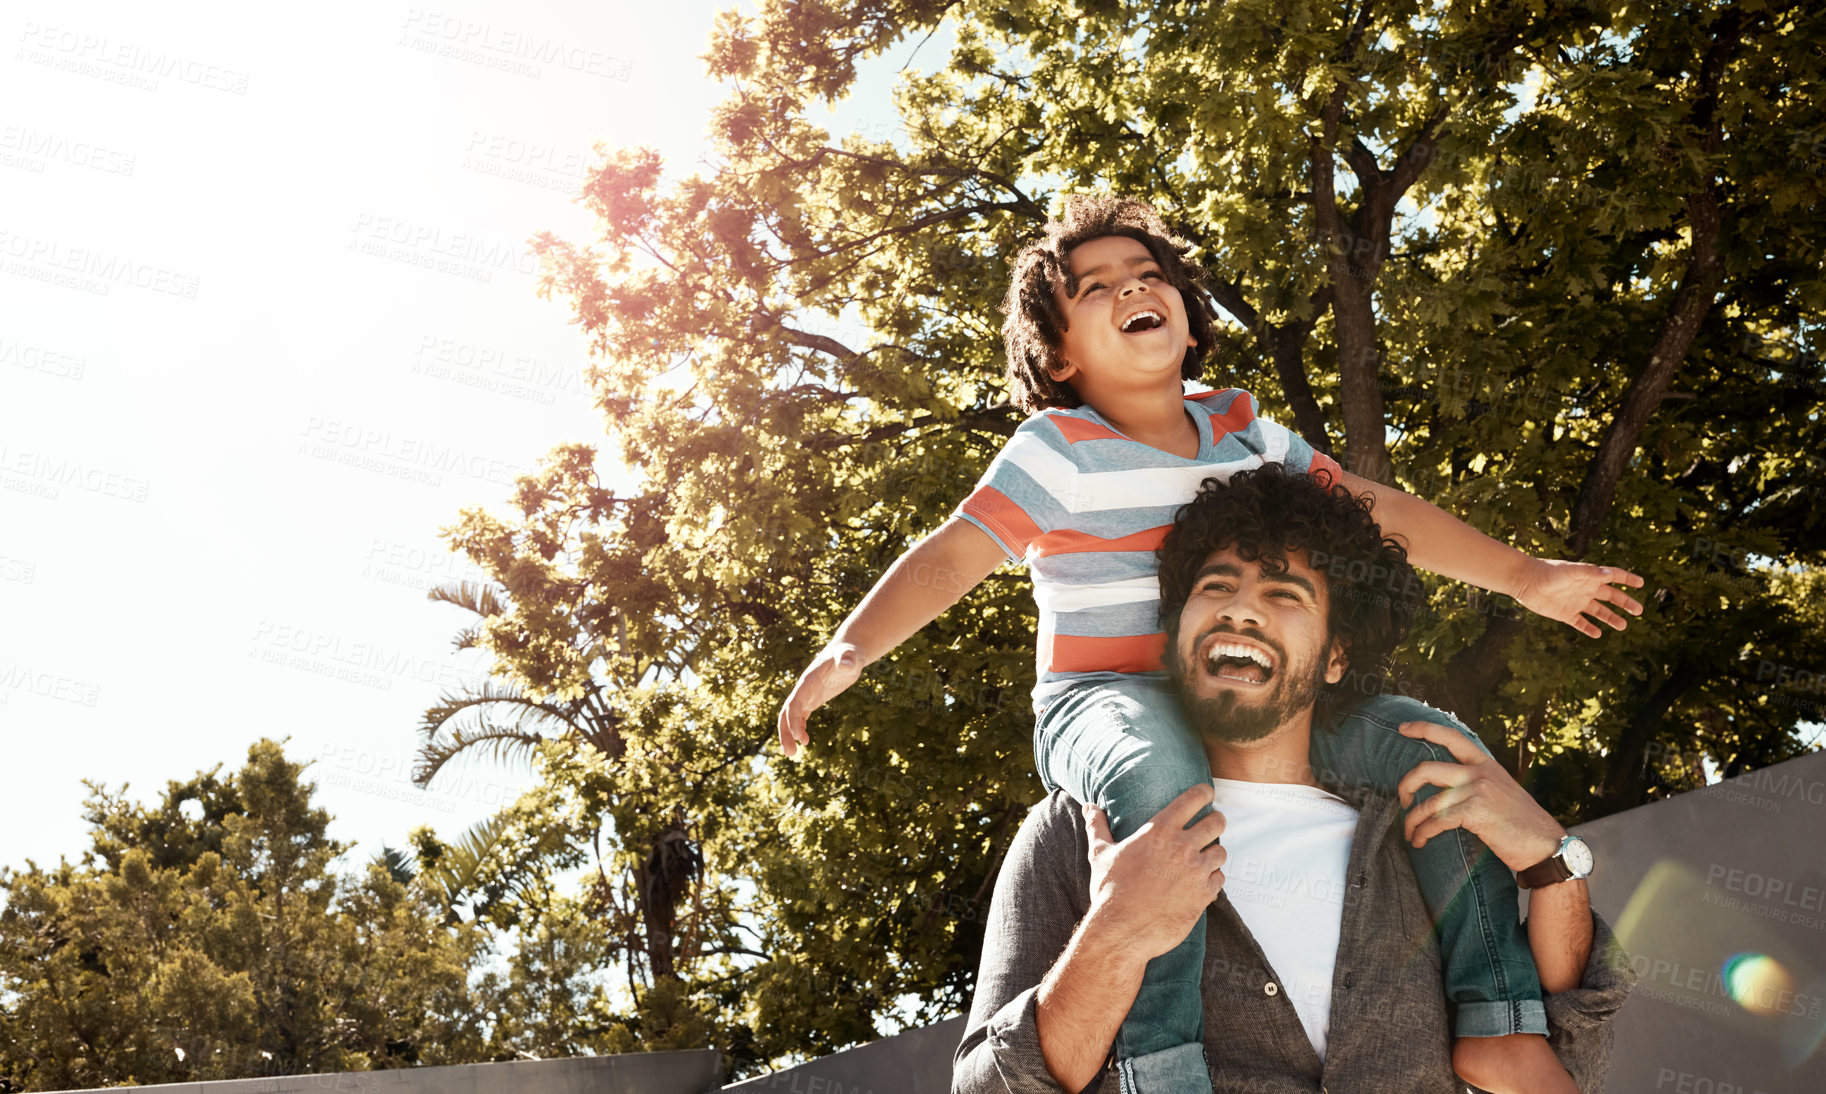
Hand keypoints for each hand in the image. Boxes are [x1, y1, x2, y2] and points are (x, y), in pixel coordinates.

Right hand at [777, 641, 863, 757]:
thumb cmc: (850, 654)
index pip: (795, 703)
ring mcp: (807, 694)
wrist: (848, 652)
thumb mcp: (851, 657)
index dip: (794, 721)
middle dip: (785, 733)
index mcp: (808, 681)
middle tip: (790, 754)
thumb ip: (848, 660)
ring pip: (790, 716)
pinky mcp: (813, 699)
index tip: (800, 738)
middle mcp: (803, 689)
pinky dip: (799, 729)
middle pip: (786, 712)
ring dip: (789, 734)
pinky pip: (800, 716)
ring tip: (793, 754)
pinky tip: (805, 741)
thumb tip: (847, 664)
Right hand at [1082, 784, 1226, 963]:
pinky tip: (1201, 883)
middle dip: (1216, 821)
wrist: (1121, 930)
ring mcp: (1196, 871)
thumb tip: (1089, 806)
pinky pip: (1219, 879)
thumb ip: (1097, 826)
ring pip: (1221, 852)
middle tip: (1211, 825)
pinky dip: (1213, 879)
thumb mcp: (1100, 854)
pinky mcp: (1203, 895)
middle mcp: (1182, 847)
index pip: (1193, 799)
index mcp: (1159, 830)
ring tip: (1205, 858)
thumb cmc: (1110, 890)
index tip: (1206, 793)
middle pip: (1216, 822)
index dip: (1204, 793)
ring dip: (1214, 853)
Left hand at [1394, 721, 1564, 871]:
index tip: (1403, 729)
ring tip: (1410, 834)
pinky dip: (1423, 833)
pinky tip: (1419, 841)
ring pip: (1428, 802)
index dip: (1424, 729)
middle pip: (1427, 769)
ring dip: (1412, 821)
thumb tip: (1446, 787)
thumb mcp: (1502, 791)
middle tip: (1402, 802)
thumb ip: (1478, 783)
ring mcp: (1478, 791)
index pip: (1452, 736)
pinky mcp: (1477, 813)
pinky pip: (1437, 821)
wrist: (1546, 846)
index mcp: (1487, 764)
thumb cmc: (1522, 824)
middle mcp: (1481, 773)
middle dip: (1406, 785)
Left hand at [1512, 557, 1644, 637]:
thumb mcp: (1570, 572)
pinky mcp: (1565, 614)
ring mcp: (1576, 602)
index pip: (1613, 576)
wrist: (1525, 582)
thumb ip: (1589, 572)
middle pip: (1611, 596)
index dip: (1627, 579)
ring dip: (1611, 618)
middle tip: (1639, 611)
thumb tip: (1609, 574)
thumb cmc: (1547, 573)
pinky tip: (1598, 634)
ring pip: (1598, 612)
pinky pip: (1580, 623)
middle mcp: (1585, 589)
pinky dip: (1589, 629)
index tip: (1641, 583)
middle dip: (1625, 602)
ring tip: (1623, 625)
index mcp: (1589, 577)